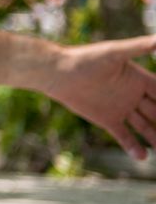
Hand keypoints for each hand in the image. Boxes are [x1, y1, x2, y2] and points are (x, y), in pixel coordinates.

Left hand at [46, 34, 155, 159]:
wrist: (57, 72)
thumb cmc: (86, 58)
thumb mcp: (115, 52)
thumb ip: (140, 47)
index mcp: (138, 79)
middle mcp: (133, 95)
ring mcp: (121, 108)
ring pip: (145, 126)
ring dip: (155, 137)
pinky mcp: (107, 119)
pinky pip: (124, 135)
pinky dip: (133, 146)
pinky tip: (142, 156)